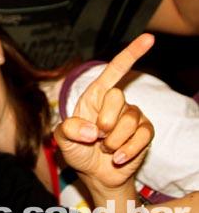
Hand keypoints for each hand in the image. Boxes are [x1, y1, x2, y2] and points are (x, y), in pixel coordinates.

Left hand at [54, 34, 154, 191]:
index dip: (131, 53)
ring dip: (114, 140)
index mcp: (94, 96)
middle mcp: (114, 102)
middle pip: (117, 96)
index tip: (149, 38)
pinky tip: (118, 157)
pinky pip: (142, 136)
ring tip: (105, 148)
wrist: (95, 175)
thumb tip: (92, 129)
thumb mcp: (62, 139)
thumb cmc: (77, 150)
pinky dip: (127, 150)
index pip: (115, 70)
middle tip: (97, 136)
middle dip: (105, 121)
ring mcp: (132, 117)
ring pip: (130, 120)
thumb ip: (68, 129)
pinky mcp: (144, 133)